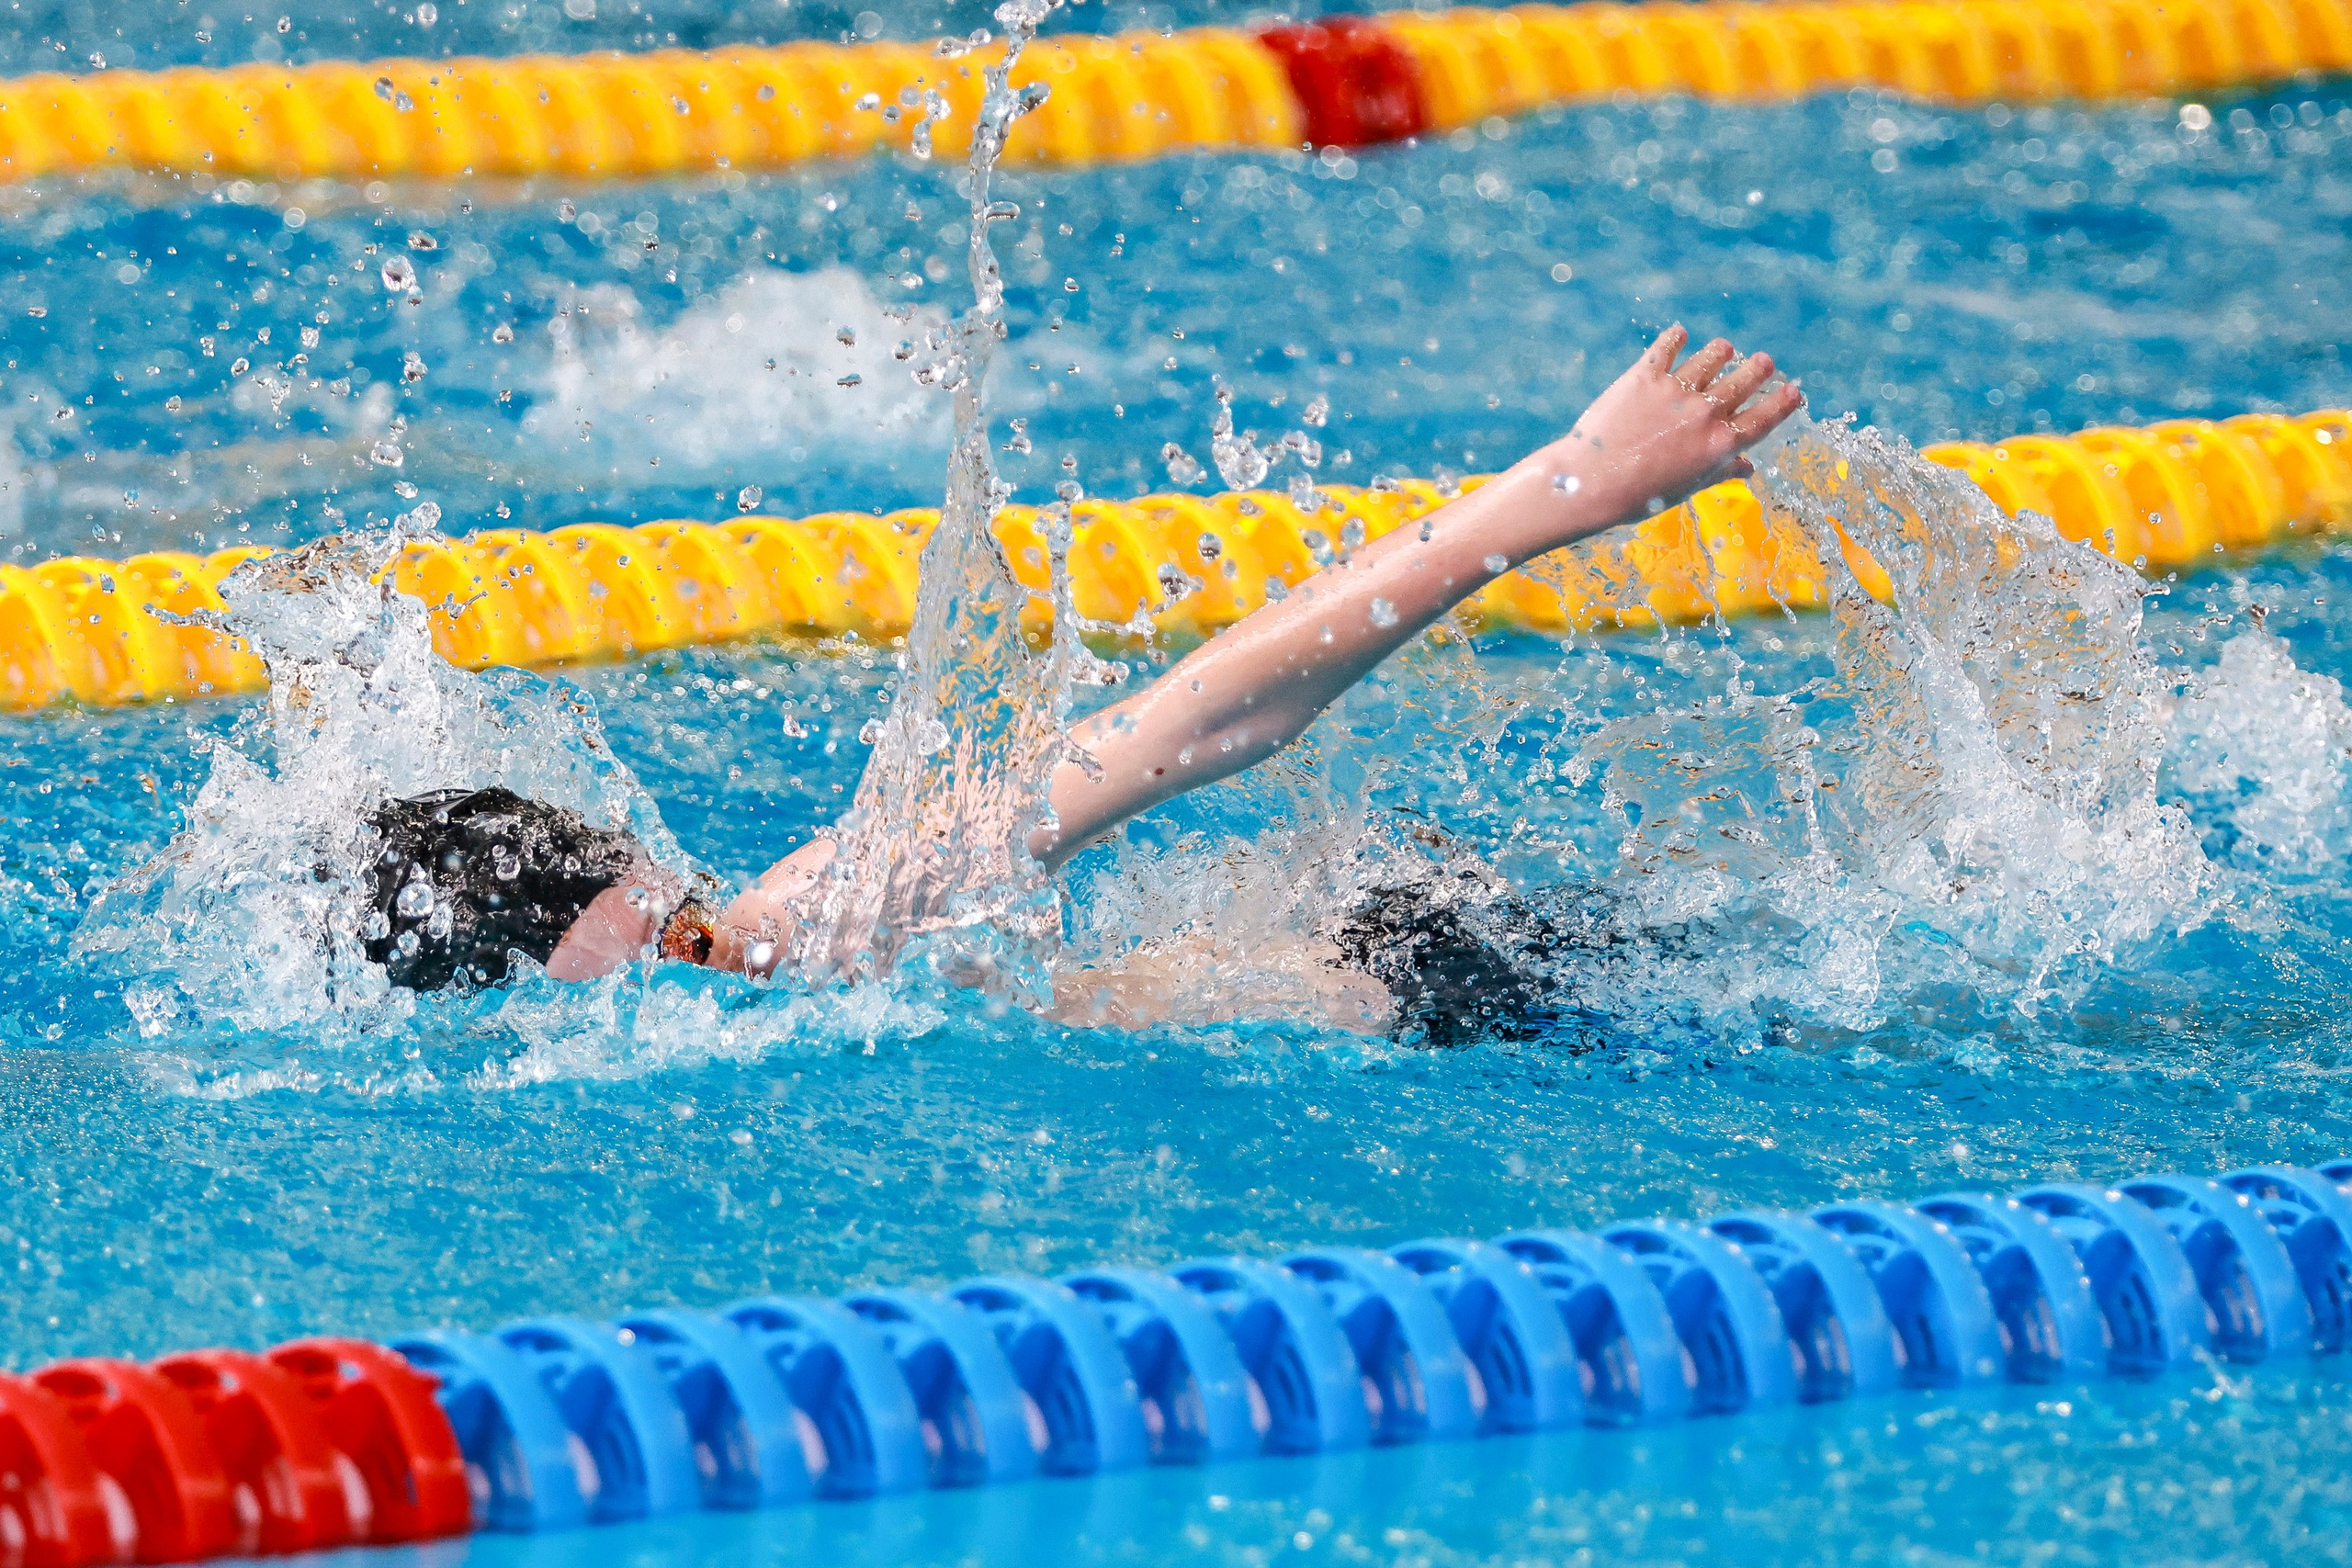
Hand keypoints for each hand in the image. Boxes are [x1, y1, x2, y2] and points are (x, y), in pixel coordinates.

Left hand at [1536, 324, 1802, 531]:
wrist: (1591, 483)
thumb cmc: (1639, 495)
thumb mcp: (1686, 488)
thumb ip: (1719, 472)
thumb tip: (1747, 469)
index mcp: (1719, 445)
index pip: (1762, 419)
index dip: (1782, 403)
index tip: (1794, 391)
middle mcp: (1705, 414)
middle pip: (1743, 382)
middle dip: (1758, 369)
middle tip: (1765, 361)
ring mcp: (1677, 391)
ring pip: (1711, 357)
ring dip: (1721, 351)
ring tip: (1725, 348)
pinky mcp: (1646, 375)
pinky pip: (1667, 346)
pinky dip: (1676, 337)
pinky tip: (1680, 333)